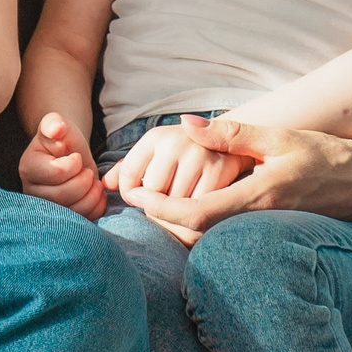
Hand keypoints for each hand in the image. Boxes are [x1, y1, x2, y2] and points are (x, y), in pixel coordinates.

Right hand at [19, 112, 107, 220]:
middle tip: (88, 171)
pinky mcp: (62, 219)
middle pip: (62, 196)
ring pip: (73, 211)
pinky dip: (96, 207)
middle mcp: (32, 192)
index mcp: (28, 168)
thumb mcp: (58, 125)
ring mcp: (46, 208)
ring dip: (92, 195)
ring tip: (93, 181)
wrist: (69, 155)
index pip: (55, 174)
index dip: (74, 165)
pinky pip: (83, 220)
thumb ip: (54, 123)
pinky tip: (96, 193)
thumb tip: (55, 128)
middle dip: (84, 181)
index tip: (76, 157)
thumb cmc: (63, 139)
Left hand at [103, 115, 247, 212]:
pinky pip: (200, 205)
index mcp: (157, 136)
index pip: (130, 174)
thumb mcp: (162, 150)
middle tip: (166, 207)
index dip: (130, 195)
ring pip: (177, 203)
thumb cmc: (195, 153)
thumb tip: (106, 184)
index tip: (139, 200)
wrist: (245, 141)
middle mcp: (176, 140)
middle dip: (157, 208)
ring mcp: (199, 154)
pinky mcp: (221, 168)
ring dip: (178, 215)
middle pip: (154, 193)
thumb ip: (132, 166)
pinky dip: (199, 215)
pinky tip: (203, 209)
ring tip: (184, 208)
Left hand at [119, 113, 351, 242]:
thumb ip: (231, 134)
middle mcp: (262, 218)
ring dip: (178, 225)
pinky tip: (187, 211)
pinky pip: (228, 237)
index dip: (160, 210)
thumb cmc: (324, 153)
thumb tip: (186, 124)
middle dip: (161, 220)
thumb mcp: (277, 136)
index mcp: (259, 195)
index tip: (135, 196)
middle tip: (135, 198)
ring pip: (211, 239)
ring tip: (153, 203)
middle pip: (197, 234)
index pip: (197, 215)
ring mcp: (269, 230)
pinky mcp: (274, 232)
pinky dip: (201, 228)